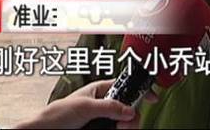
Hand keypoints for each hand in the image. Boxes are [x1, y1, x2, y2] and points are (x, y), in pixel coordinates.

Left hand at [13, 79, 157, 128]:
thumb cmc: (57, 115)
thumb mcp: (85, 107)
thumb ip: (108, 106)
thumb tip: (129, 109)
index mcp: (99, 90)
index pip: (124, 85)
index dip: (139, 89)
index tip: (152, 97)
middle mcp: (103, 104)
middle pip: (128, 107)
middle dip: (132, 116)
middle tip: (126, 125)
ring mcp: (102, 119)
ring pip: (124, 122)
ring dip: (127, 126)